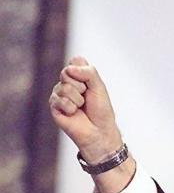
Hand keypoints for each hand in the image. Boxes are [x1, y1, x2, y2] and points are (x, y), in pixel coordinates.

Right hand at [49, 57, 134, 192]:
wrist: (98, 131)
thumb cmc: (101, 110)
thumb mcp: (99, 87)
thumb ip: (88, 72)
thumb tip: (69, 69)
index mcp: (78, 75)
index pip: (76, 61)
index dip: (85, 72)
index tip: (92, 84)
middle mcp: (66, 82)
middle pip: (67, 72)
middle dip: (82, 86)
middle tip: (87, 97)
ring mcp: (58, 93)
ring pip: (64, 87)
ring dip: (78, 99)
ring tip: (81, 107)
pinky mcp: (53, 106)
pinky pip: (60, 100)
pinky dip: (71, 108)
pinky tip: (73, 113)